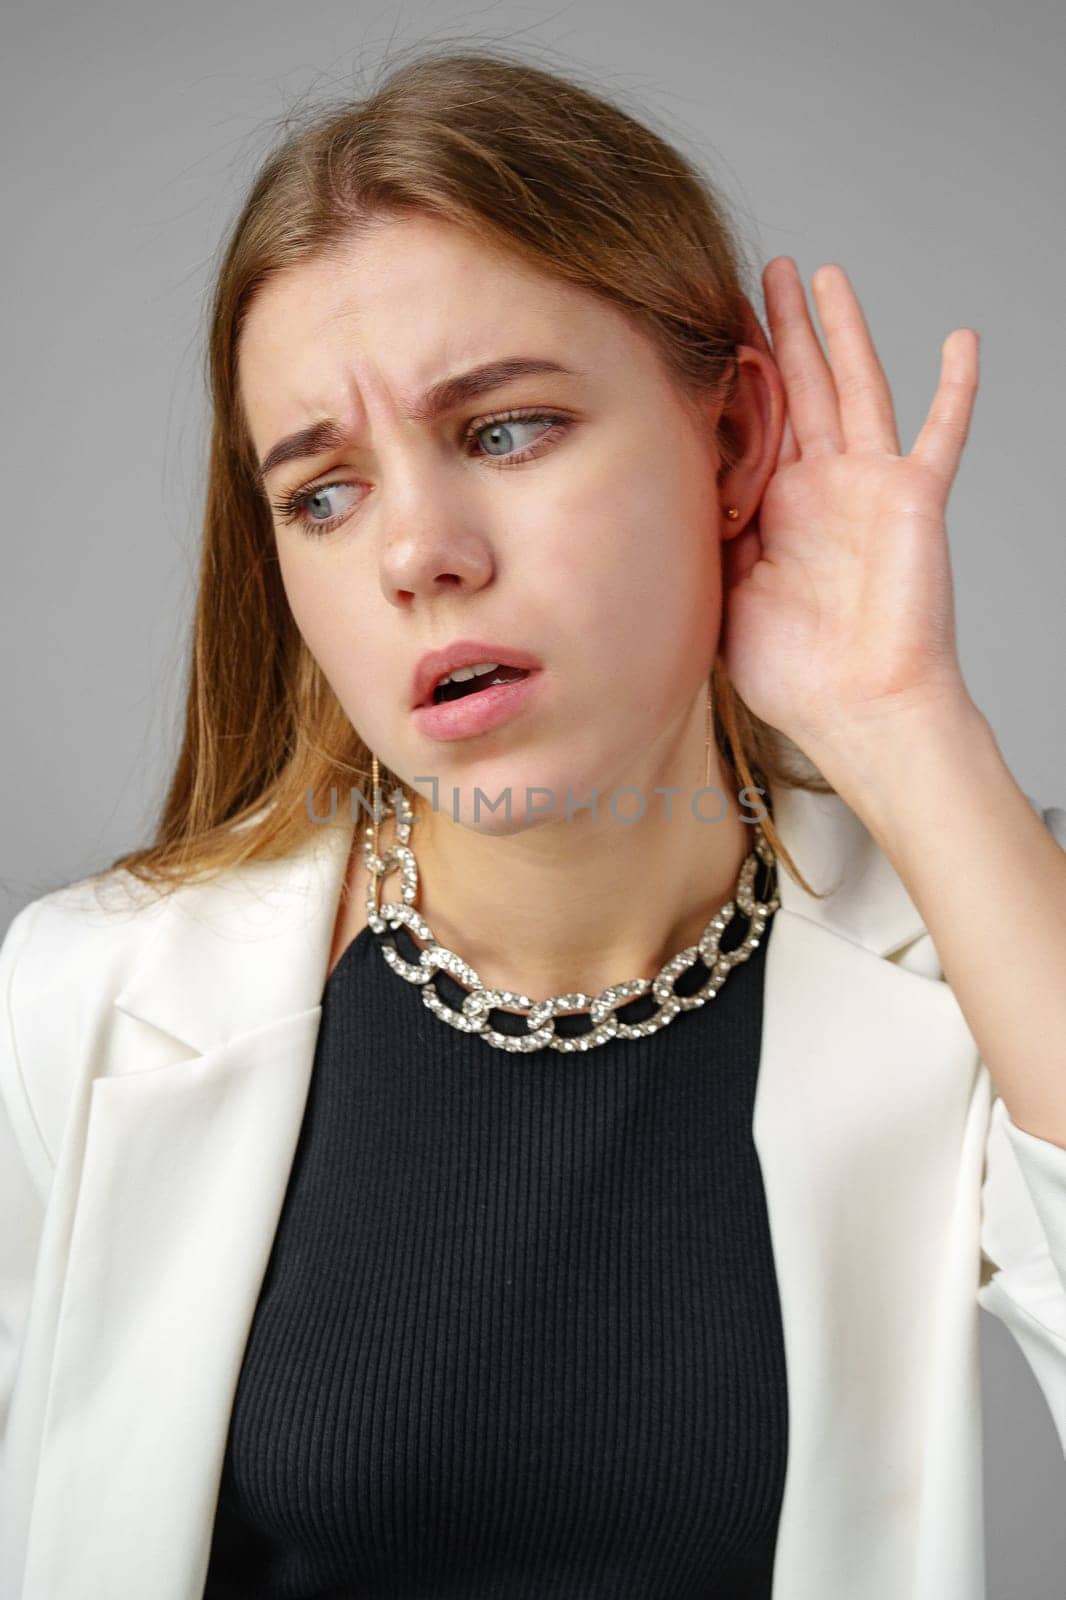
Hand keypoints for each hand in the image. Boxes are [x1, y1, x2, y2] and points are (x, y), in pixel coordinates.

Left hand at [719, 257, 979, 760]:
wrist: (856, 709)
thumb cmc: (794, 673)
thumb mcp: (724, 594)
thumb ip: (711, 534)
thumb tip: (679, 485)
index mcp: (776, 509)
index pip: (756, 424)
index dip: (737, 376)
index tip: (710, 327)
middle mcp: (822, 488)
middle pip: (800, 388)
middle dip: (781, 330)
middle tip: (762, 272)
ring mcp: (870, 488)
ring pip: (855, 386)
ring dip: (842, 330)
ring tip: (823, 276)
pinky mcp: (914, 499)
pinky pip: (942, 433)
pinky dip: (955, 389)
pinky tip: (962, 339)